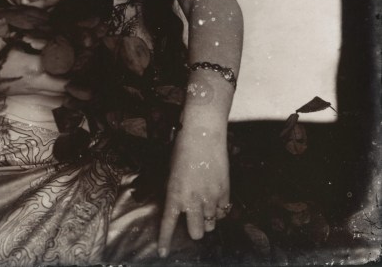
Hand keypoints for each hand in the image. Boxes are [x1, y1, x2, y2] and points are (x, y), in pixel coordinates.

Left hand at [157, 125, 229, 256]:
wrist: (203, 135)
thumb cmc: (183, 149)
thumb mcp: (171, 172)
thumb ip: (175, 192)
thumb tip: (180, 207)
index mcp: (175, 194)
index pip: (168, 224)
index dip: (165, 241)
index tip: (163, 254)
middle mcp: (192, 200)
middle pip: (196, 232)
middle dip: (195, 229)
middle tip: (194, 217)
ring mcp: (210, 198)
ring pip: (211, 224)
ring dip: (208, 218)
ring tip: (206, 203)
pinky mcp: (224, 192)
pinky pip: (223, 212)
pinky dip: (219, 209)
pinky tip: (215, 196)